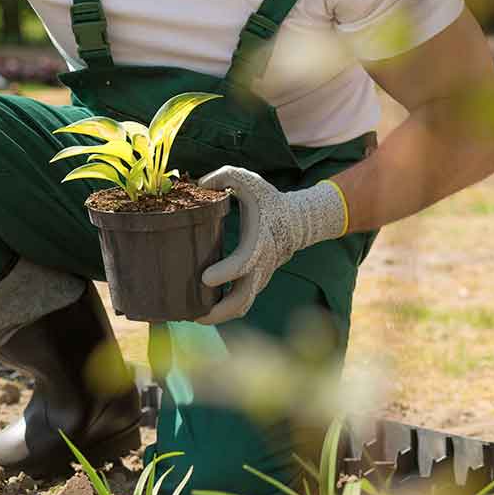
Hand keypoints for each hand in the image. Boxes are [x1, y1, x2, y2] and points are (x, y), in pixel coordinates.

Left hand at [195, 167, 346, 324]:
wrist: (299, 221)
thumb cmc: (269, 200)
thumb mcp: (249, 182)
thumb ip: (226, 177)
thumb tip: (200, 183)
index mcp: (258, 243)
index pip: (243, 264)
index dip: (225, 273)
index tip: (205, 279)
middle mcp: (260, 265)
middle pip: (242, 299)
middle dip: (219, 311)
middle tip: (194, 316)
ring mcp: (260, 277)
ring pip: (243, 306)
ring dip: (220, 316)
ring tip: (194, 318)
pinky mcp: (257, 282)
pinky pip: (242, 302)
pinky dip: (225, 310)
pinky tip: (203, 310)